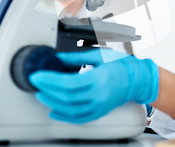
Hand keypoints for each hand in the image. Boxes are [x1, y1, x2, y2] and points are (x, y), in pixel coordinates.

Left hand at [29, 49, 158, 123]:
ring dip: (52, 104)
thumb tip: (58, 58)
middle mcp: (99, 95)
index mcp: (99, 79)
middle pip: (66, 97)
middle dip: (47, 90)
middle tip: (36, 83)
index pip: (68, 83)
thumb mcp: (99, 55)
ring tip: (42, 95)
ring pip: (70, 110)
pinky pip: (79, 118)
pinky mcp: (99, 112)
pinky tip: (54, 111)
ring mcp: (99, 106)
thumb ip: (76, 58)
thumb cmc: (122, 65)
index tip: (38, 76)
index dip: (50, 81)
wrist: (138, 79)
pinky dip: (64, 116)